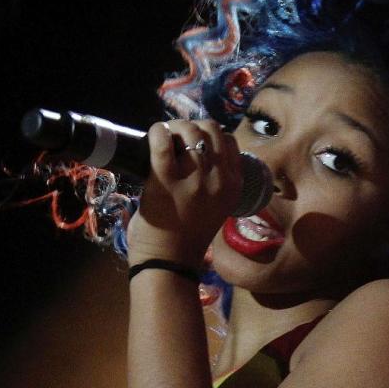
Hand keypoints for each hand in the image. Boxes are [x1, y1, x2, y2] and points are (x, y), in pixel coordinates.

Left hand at [126, 120, 242, 266]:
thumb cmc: (188, 235)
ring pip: (189, 132)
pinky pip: (162, 141)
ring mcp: (194, 179)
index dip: (210, 134)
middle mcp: (219, 180)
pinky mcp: (165, 180)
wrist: (168, 261)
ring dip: (174, 127)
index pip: (229, 142)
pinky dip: (157, 131)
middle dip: (193, 126)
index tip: (194, 142)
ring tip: (164, 136)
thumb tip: (198, 151)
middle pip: (212, 130)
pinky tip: (154, 135)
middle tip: (176, 136)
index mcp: (234, 186)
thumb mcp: (217, 206)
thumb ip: (216, 181)